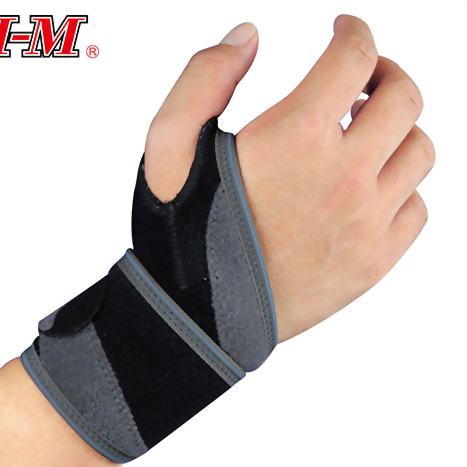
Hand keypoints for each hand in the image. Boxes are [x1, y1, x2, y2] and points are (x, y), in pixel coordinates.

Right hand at [144, 15, 434, 341]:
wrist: (201, 314)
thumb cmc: (184, 233)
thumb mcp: (168, 144)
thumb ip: (203, 78)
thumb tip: (249, 38)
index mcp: (296, 138)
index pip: (355, 56)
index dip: (353, 31)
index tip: (344, 32)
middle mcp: (344, 177)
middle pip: (405, 98)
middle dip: (385, 76)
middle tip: (362, 82)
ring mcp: (366, 224)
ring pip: (419, 152)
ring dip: (398, 131)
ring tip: (365, 136)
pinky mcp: (374, 264)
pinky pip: (417, 209)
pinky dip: (402, 188)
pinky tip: (370, 189)